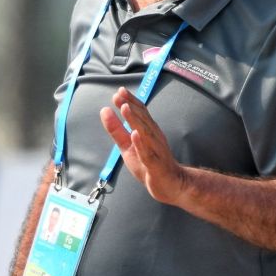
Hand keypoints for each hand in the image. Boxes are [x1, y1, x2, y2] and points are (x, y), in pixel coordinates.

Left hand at [100, 87, 186, 205]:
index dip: (130, 101)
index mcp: (148, 131)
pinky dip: (141, 143)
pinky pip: (148, 153)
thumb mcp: (127, 146)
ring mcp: (156, 150)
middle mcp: (154, 137)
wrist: (171, 185)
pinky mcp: (156, 165)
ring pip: (145, 133)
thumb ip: (116, 129)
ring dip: (135, 120)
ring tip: (125, 108)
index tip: (119, 91)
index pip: (140, 112)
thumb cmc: (148, 164)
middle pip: (143, 119)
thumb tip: (104, 110)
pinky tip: (135, 134)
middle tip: (119, 95)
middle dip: (131, 106)